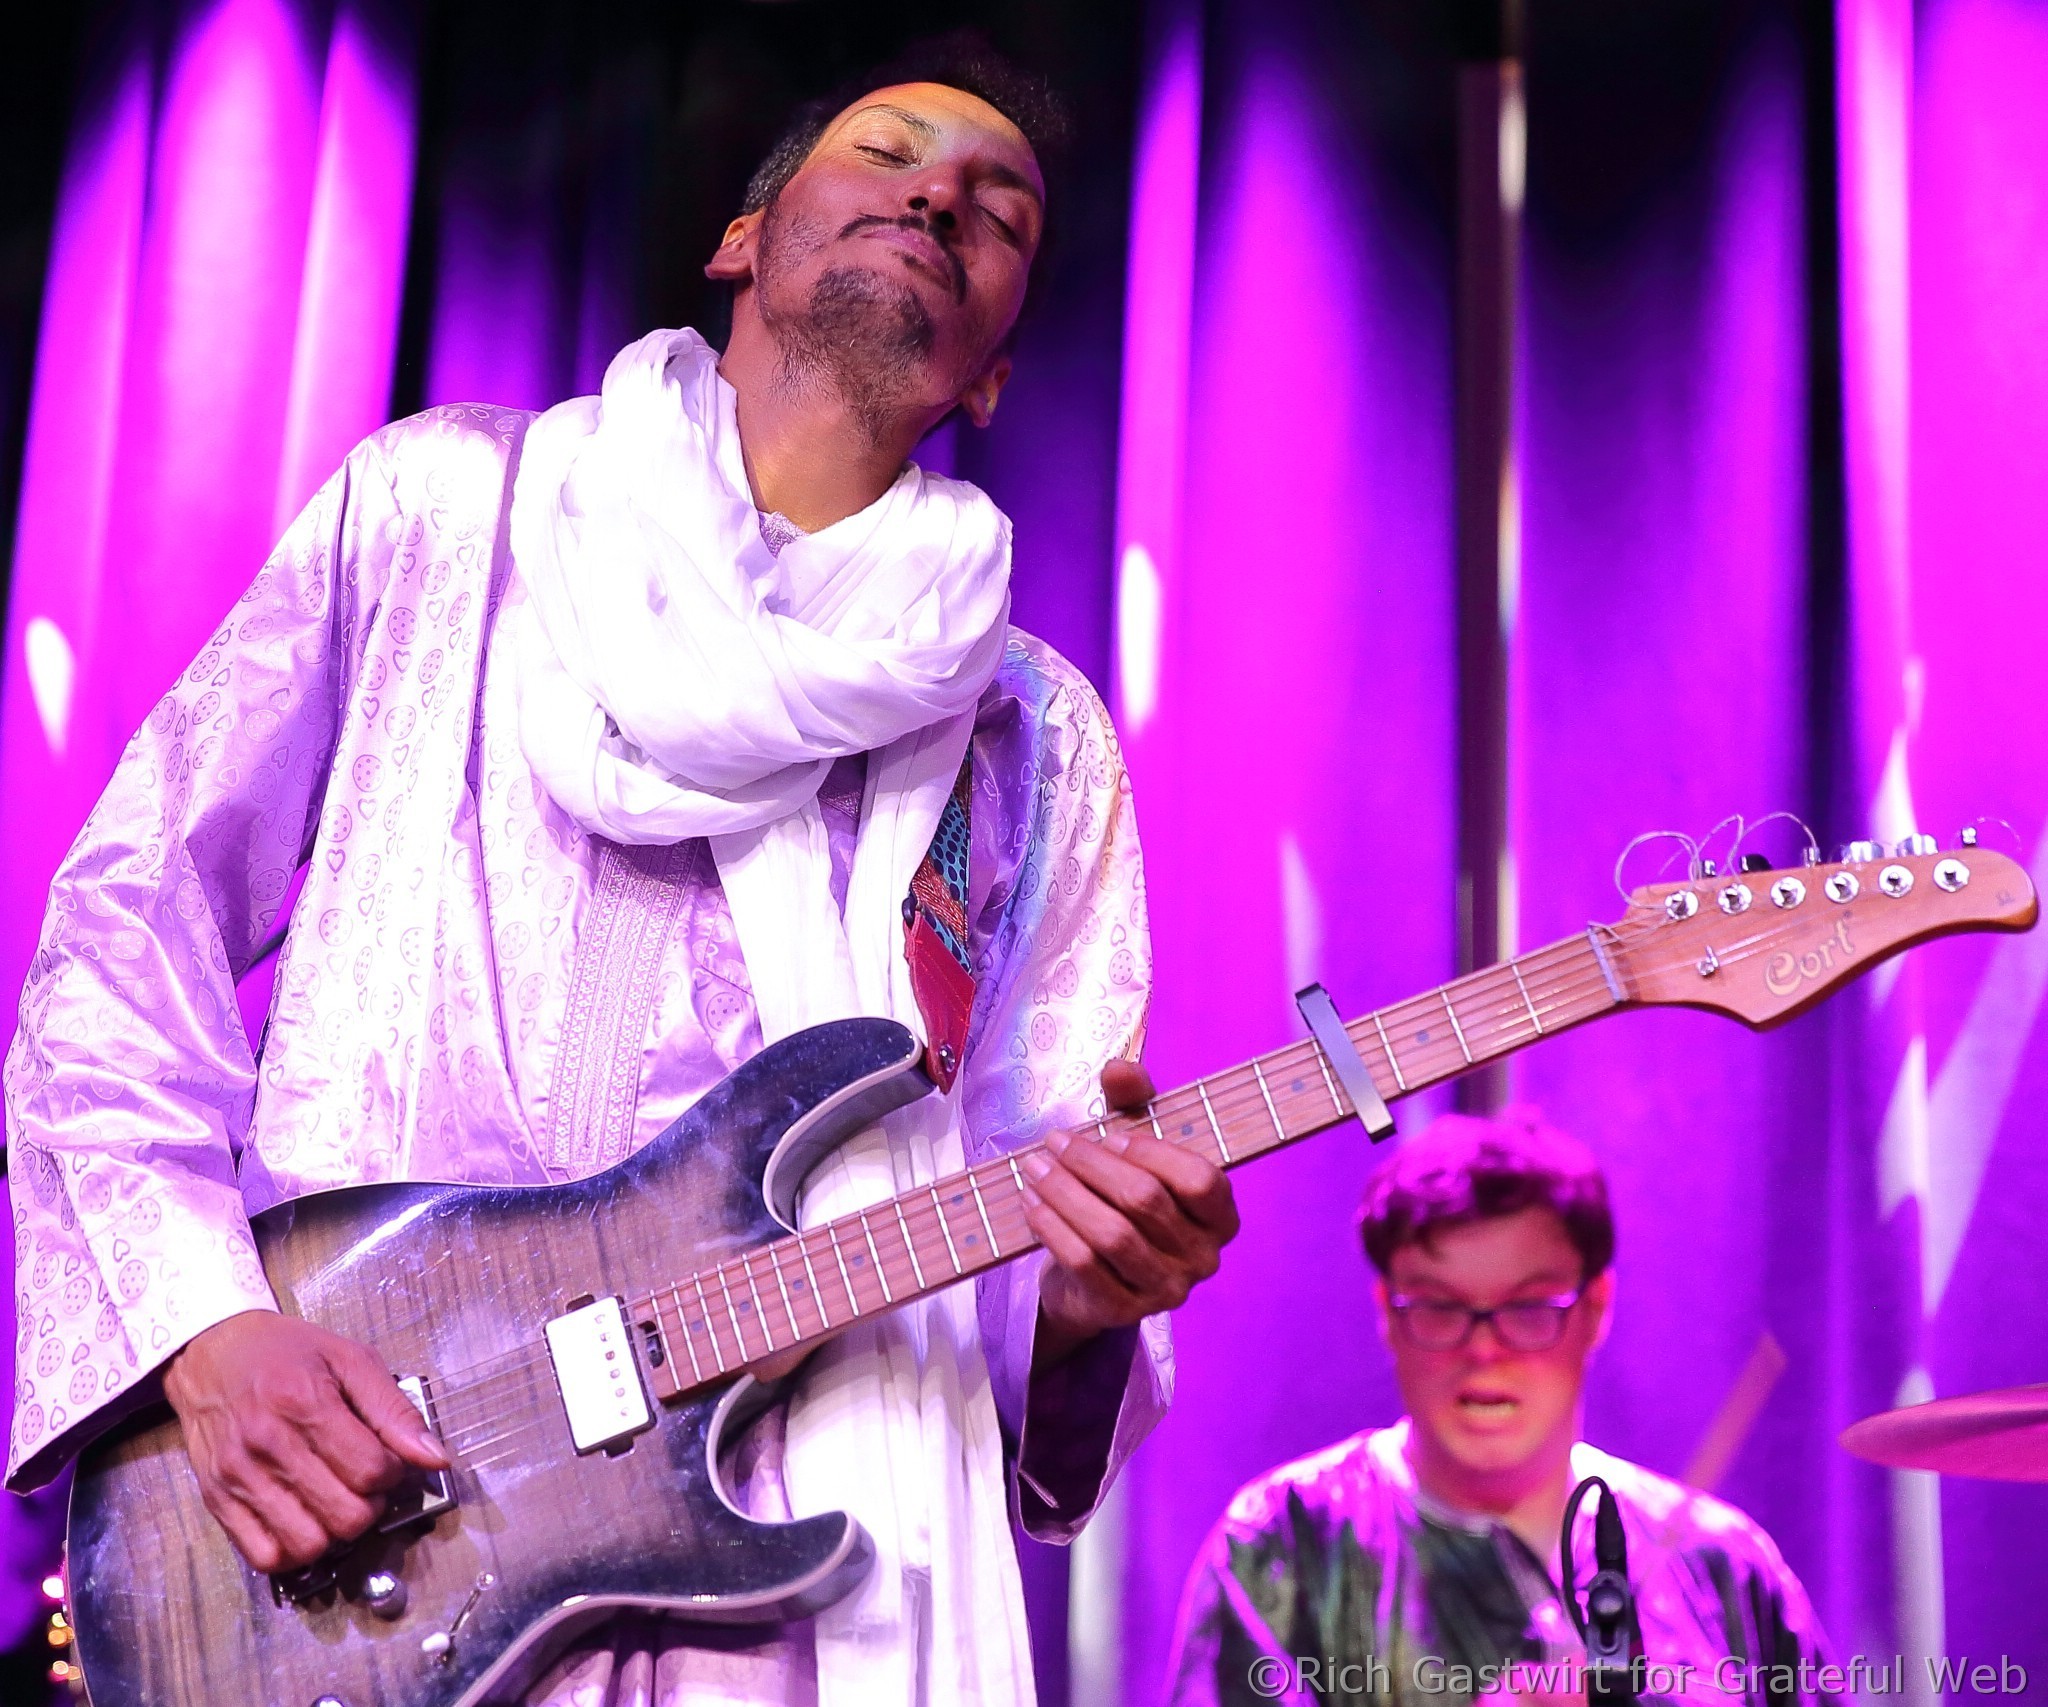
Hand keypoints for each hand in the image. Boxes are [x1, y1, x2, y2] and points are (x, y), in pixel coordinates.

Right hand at [163, 1310, 450, 1573]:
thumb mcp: (350, 1359)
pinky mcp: (217, 1501)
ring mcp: (239, 1477)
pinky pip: (264, 1557)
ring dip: (335, 1532)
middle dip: (371, 1505)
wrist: (212, 1353)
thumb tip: (435, 1457)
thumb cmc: (286, 1353)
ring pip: (308, 1544)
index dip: (394, 1472)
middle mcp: (268, 1444)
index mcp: (305, 1402)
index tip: (388, 1461)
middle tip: (365, 1484)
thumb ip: (394, 1409)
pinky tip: (305, 1520)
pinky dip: (294, 1550)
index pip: (371, 1469)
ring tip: (336, 1501)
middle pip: (346, 1515)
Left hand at [1023, 1060, 1239, 1360]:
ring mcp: (1167, 1290)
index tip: (1110, 1135)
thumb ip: (1134, 1098)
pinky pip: (1085, 1264)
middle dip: (1091, 1164)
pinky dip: (1052, 1228)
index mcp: (1220, 1216)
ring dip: (1065, 1194)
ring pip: (1112, 1234)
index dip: (1152, 1154)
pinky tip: (1031, 1204)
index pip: (1201, 1181)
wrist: (1091, 1277)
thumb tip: (1119, 1070)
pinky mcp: (1124, 1312)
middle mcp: (1204, 1258)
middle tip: (1054, 1142)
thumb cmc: (1123, 1197)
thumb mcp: (1135, 1142)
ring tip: (1033, 1168)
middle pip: (1145, 1201)